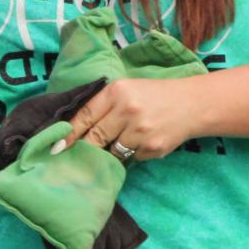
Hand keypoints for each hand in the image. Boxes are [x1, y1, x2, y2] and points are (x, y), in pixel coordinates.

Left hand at [60, 76, 207, 162]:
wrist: (192, 104)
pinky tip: (143, 142)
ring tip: (122, 141)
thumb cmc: (153, 96)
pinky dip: (133, 154)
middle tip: (76, 156)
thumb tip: (73, 131)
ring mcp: (141, 131)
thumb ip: (103, 106)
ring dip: (111, 152)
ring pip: (112, 152)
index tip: (56, 147)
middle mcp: (127, 110)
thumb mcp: (127, 90)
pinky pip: (131, 158)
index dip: (68, 134)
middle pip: (95, 137)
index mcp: (116, 92)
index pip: (84, 116)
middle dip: (85, 148)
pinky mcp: (153, 148)